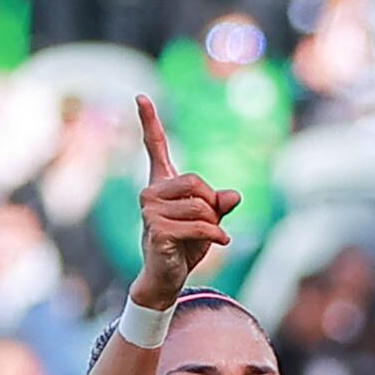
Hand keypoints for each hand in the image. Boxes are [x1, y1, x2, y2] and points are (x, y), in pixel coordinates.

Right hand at [130, 95, 238, 304]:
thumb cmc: (185, 245)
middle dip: (212, 204)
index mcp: (160, 184)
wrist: (167, 278)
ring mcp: (149, 211)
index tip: (141, 96)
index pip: (154, 147)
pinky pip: (200, 225)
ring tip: (207, 236)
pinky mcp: (156, 229)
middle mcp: (150, 192)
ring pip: (201, 206)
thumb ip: (219, 204)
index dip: (149, 121)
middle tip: (209, 222)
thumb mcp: (208, 219)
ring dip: (213, 223)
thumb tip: (233, 196)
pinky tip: (221, 243)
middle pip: (196, 183)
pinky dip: (217, 235)